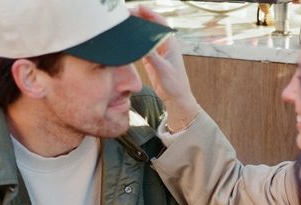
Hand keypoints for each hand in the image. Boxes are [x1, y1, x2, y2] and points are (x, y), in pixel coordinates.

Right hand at [134, 4, 198, 130]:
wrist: (176, 99)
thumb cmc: (175, 84)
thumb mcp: (163, 69)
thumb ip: (152, 56)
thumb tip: (141, 45)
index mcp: (170, 44)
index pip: (159, 23)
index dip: (149, 13)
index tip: (139, 7)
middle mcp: (163, 46)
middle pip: (150, 28)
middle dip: (139, 20)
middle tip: (126, 15)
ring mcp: (157, 53)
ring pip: (145, 38)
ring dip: (136, 31)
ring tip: (124, 25)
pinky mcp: (151, 61)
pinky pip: (141, 49)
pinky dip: (134, 44)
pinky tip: (126, 41)